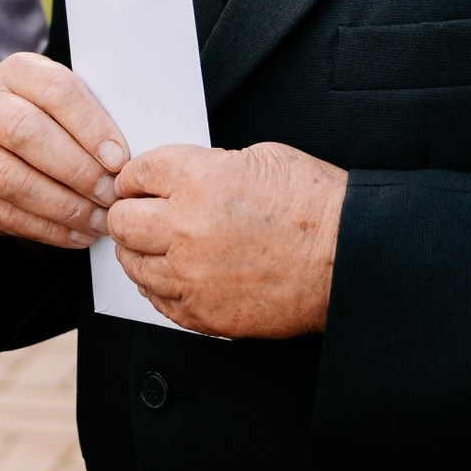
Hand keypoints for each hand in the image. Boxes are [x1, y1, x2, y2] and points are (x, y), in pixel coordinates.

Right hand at [0, 52, 128, 249]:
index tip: (119, 158)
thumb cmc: (53, 119)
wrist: (2, 140)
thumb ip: (95, 118)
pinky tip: (79, 233)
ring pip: (14, 181)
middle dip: (77, 170)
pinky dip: (50, 230)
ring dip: (66, 207)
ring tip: (101, 219)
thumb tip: (128, 157)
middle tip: (111, 194)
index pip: (55, 91)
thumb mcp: (72, 102)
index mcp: (18, 73)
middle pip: (27, 134)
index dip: (89, 126)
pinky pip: (8, 215)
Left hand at [105, 142, 345, 338]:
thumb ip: (209, 167)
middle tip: (140, 211)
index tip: (139, 182)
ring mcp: (191, 276)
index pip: (136, 173)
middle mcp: (186, 228)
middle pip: (122, 220)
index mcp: (199, 180)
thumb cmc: (313, 206)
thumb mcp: (260, 157)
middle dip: (129, 211)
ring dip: (140, 250)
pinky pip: (156, 299)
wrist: (347, 257)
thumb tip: (182, 181)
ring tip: (157, 244)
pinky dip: (158, 285)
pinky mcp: (203, 313)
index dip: (136, 176)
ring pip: (133, 263)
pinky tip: (173, 273)